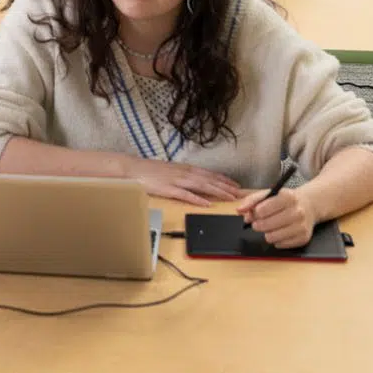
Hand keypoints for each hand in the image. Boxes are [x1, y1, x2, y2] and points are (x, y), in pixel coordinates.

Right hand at [120, 157, 242, 205]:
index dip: (224, 179)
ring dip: (217, 191)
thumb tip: (196, 182)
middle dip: (225, 187)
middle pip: (209, 180)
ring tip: (229, 197)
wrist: (133, 169)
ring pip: (202, 186)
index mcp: (185, 169)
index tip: (236, 185)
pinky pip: (186, 195)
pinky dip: (197, 199)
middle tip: (239, 193)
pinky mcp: (168, 189)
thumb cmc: (150, 171)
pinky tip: (207, 203)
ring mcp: (177, 180)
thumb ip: (184, 176)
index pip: (209, 174)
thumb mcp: (171, 171)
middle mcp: (184, 173)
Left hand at [237, 187, 317, 247]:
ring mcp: (301, 226)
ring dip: (267, 233)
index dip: (255, 213)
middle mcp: (297, 211)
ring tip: (270, 227)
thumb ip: (252, 201)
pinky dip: (277, 240)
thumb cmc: (284, 200)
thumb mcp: (268, 194)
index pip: (262, 210)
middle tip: (258, 223)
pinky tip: (280, 231)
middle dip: (258, 225)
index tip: (256, 213)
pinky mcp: (304, 238)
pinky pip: (280, 245)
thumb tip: (240, 210)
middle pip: (266, 225)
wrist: (309, 206)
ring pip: (272, 237)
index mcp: (287, 197)